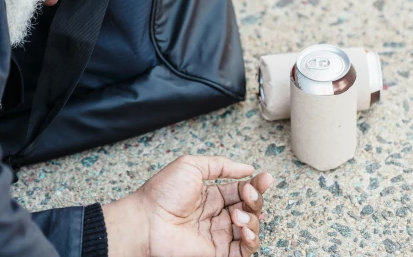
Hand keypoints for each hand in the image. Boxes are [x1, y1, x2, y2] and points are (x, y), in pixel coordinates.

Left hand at [103, 155, 271, 256]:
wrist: (148, 221)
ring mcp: (217, 235)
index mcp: (211, 195)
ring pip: (250, 228)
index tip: (264, 177)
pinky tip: (244, 229)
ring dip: (252, 219)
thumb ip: (220, 165)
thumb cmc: (163, 193)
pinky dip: (251, 240)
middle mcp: (216, 215)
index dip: (255, 184)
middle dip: (255, 199)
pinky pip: (244, 250)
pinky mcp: (217, 253)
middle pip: (249, 208)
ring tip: (238, 215)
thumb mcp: (191, 166)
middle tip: (249, 193)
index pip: (241, 190)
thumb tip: (247, 168)